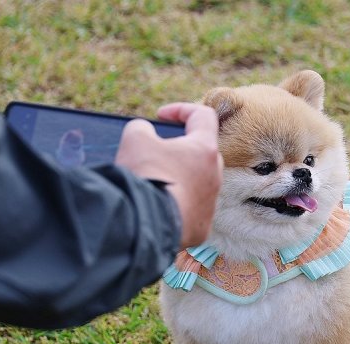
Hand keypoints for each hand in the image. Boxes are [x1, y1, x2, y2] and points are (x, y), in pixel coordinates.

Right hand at [116, 103, 222, 248]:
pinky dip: (175, 206)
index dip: (182, 109)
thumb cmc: (146, 177)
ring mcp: (210, 204)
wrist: (145, 225)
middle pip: (202, 153)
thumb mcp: (135, 139)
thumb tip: (145, 134)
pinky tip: (155, 208)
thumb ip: (142, 128)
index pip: (203, 116)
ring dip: (178, 179)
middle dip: (181, 148)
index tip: (160, 116)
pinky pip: (190, 211)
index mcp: (204, 149)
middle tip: (156, 152)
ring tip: (153, 183)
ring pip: (197, 184)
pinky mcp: (202, 228)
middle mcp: (214, 176)